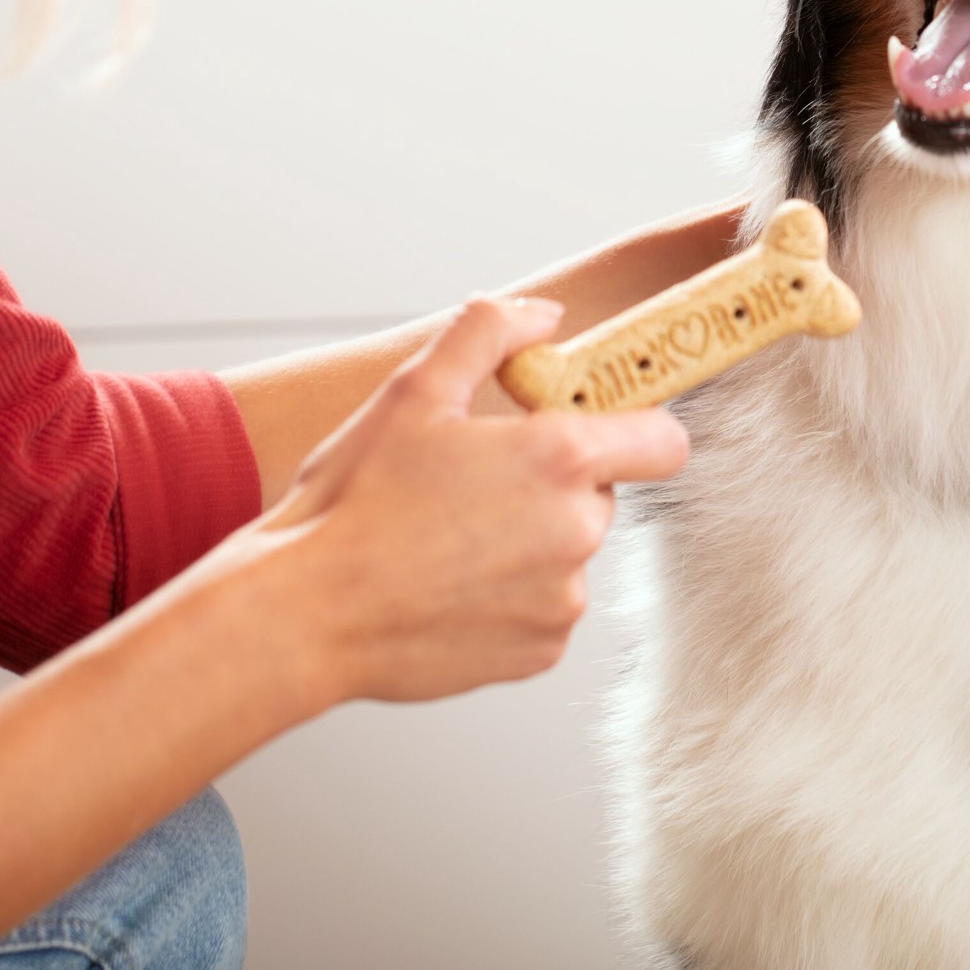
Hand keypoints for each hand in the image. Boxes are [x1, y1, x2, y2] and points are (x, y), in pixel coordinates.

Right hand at [250, 296, 688, 705]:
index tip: (592, 421)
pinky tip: (446, 581)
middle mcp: (578, 533)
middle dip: (553, 480)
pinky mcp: (539, 653)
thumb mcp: (415, 389)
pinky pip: (543, 606)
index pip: (663, 439)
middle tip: (475, 476)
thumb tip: (543, 316)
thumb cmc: (356, 499)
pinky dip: (509, 593)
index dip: (635, 424)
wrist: (306, 612)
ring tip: (447, 534)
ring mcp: (561, 601)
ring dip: (528, 538)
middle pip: (600, 492)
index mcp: (560, 458)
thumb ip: (490, 333)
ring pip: (568, 551)